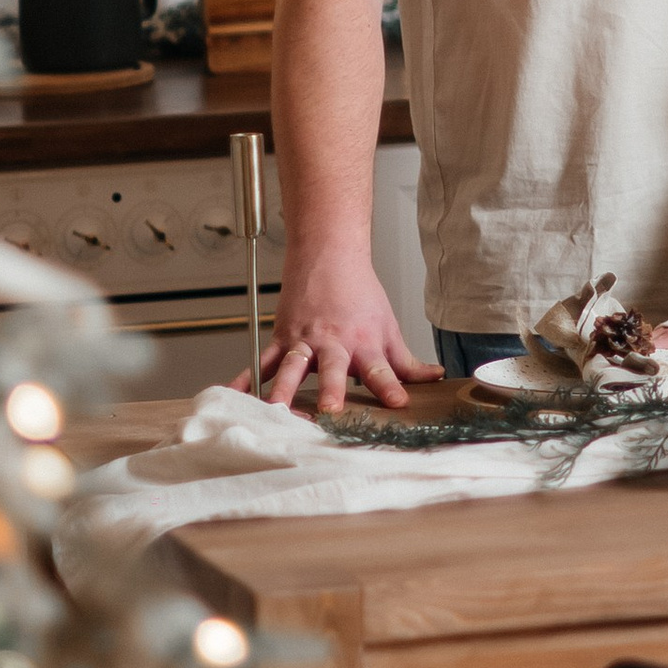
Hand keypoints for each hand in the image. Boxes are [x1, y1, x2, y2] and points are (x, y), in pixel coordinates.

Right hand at [248, 245, 440, 414]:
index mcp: (362, 343)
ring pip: (290, 367)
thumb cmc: (358, 294)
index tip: (398, 402)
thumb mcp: (388, 327)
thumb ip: (407, 361)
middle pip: (331, 369)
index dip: (390, 386)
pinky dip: (246, 378)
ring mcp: (303, 342)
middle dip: (330, 390)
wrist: (327, 257)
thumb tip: (433, 378)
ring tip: (275, 410)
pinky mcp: (281, 338)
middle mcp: (332, 344)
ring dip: (283, 389)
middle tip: (328, 409)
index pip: (381, 368)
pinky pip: (262, 361)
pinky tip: (234, 394)